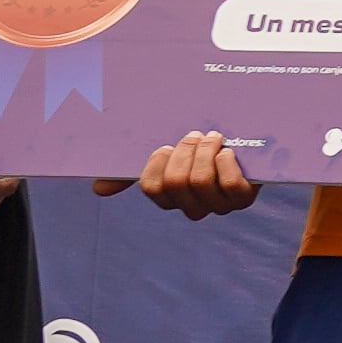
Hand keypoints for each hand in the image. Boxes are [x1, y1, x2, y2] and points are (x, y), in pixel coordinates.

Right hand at [99, 129, 258, 217]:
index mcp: (171, 198)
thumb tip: (98, 189)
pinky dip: (226, 162)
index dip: (158, 162)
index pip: (151, 187)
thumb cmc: (199, 149)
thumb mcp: (166, 155)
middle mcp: (194, 207)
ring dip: (206, 151)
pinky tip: (228, 151)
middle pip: (175, 182)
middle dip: (184, 151)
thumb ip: (133, 171)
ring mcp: (219, 205)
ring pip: (200, 181)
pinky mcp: (243, 198)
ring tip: (213, 138)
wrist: (244, 141)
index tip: (166, 146)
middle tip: (195, 135)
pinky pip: (230, 185)